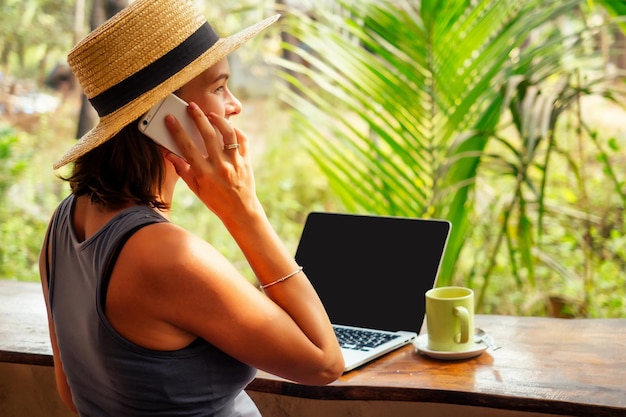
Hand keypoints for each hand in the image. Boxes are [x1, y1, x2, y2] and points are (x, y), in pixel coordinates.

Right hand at [164, 102, 259, 222]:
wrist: (241, 211)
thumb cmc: (215, 200)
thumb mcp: (195, 189)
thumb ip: (182, 170)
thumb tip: (169, 154)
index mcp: (204, 174)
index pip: (187, 148)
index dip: (177, 131)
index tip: (170, 119)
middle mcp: (220, 166)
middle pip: (208, 135)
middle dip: (198, 118)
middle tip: (191, 106)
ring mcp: (235, 163)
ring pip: (228, 134)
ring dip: (219, 120)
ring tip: (210, 114)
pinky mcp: (247, 161)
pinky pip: (242, 140)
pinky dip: (235, 131)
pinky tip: (228, 127)